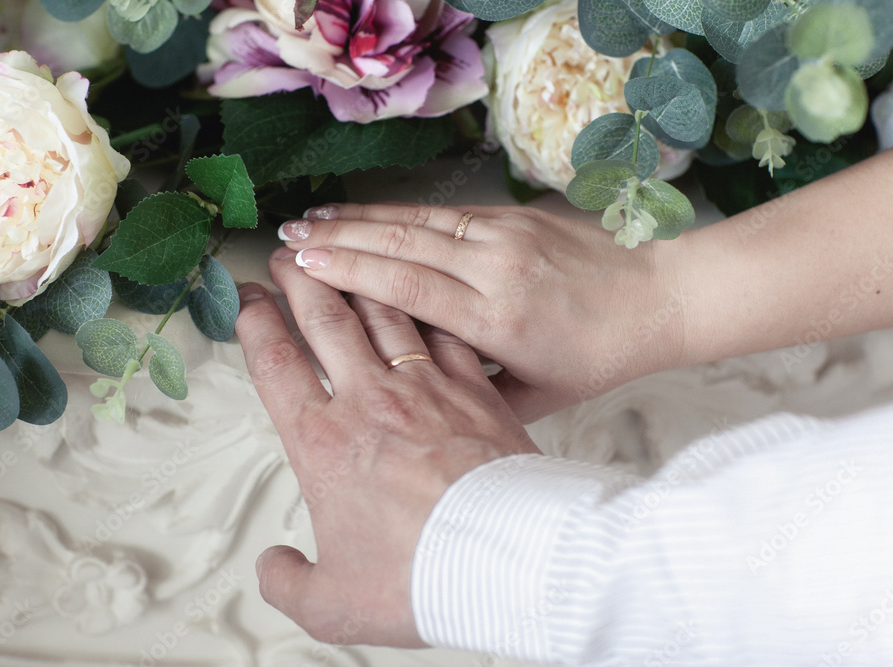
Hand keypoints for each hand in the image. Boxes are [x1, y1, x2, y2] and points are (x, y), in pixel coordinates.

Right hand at [235, 247, 539, 646]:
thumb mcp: (335, 603)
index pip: (277, 365)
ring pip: (382, 311)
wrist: (509, 561)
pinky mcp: (475, 386)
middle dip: (302, 278)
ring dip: (356, 274)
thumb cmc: (425, 577)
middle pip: (326, 320)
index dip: (256, 324)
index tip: (247, 299)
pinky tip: (419, 285)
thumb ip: (290, 582)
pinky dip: (424, 300)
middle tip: (286, 252)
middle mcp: (370, 401)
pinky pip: (441, 327)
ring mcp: (425, 386)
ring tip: (339, 248)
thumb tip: (273, 568)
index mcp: (324, 443)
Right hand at [277, 203, 686, 420]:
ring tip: (309, 218)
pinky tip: (364, 212)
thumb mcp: (534, 396)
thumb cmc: (597, 356)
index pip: (408, 289)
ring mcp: (504, 236)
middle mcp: (495, 270)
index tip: (303, 265)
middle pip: (401, 246)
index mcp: (497, 321)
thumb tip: (412, 388)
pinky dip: (396, 212)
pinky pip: (441, 213)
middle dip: (337, 239)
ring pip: (415, 222)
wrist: (659, 297)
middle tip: (284, 236)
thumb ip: (472, 393)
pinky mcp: (512, 217)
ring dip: (358, 218)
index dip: (351, 273)